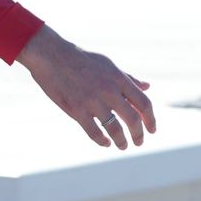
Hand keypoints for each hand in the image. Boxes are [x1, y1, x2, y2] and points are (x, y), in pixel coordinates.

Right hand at [17, 26, 155, 149]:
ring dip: (121, 141)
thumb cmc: (79, 58)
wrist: (50, 54)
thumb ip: (127, 78)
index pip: (144, 103)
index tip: (151, 129)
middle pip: (133, 120)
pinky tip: (105, 142)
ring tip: (122, 146)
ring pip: (114, 129)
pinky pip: (94, 132)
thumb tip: (147, 87)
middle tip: (138, 142)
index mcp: (118, 79)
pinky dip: (102, 140)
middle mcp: (108, 91)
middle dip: (138, 135)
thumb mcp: (107, 64)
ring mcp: (92, 101)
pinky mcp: (76, 110)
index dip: (151, 119)